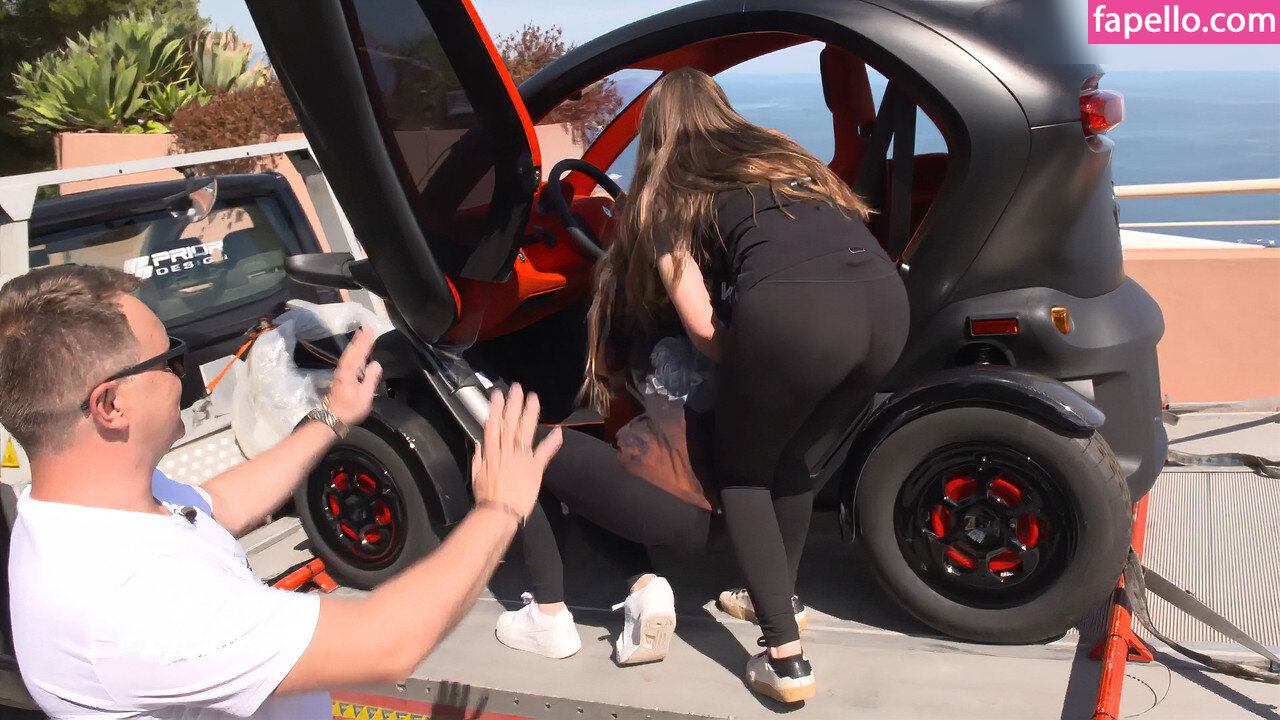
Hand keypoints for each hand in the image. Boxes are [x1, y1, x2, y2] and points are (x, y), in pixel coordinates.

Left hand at [327, 326, 382, 426]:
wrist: (333, 418)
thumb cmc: (350, 409)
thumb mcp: (364, 396)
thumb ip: (370, 379)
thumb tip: (376, 364)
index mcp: (349, 372)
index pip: (359, 353)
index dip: (365, 342)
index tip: (370, 331)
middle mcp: (343, 369)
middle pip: (352, 351)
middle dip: (359, 339)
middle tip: (365, 327)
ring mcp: (340, 372)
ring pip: (349, 354)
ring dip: (355, 344)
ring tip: (361, 334)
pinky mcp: (340, 376)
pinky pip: (348, 359)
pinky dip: (352, 352)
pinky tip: (356, 351)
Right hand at [470, 384, 562, 520]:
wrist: (499, 512)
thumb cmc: (486, 497)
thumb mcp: (476, 476)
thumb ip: (478, 459)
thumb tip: (478, 445)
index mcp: (491, 454)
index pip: (493, 426)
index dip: (496, 409)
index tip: (498, 395)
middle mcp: (506, 451)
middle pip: (510, 423)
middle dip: (514, 404)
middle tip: (517, 388)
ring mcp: (521, 458)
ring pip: (525, 431)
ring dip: (530, 413)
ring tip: (534, 398)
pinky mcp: (534, 468)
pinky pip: (544, 453)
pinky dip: (551, 441)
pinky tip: (558, 430)